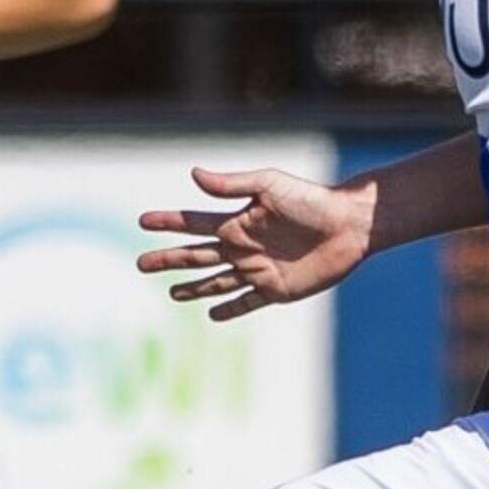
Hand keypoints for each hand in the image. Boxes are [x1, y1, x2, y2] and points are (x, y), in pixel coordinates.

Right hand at [135, 168, 379, 320]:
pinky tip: (212, 314)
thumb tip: (192, 174)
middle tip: (141, 263)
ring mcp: (257, 270)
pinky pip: (246, 302)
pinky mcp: (276, 290)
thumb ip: (231, 184)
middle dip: (169, 260)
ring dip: (192, 288)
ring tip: (171, 293)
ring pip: (215, 281)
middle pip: (196, 255)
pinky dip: (229, 309)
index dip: (168, 222)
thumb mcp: (268, 185)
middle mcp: (243, 246)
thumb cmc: (310, 199)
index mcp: (237, 221)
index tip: (142, 221)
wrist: (347, 225)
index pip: (193, 223)